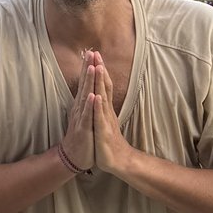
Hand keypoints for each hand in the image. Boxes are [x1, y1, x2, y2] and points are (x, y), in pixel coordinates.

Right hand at [59, 58, 94, 172]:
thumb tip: (88, 88)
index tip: (92, 52)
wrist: (74, 156)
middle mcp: (80, 108)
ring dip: (88, 82)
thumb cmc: (82, 135)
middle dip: (88, 68)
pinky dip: (89, 105)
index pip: (86, 82)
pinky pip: (87, 115)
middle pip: (84, 85)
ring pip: (85, 96)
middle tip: (90, 52)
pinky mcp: (83, 128)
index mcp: (82, 104)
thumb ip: (86, 101)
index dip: (89, 68)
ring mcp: (81, 117)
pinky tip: (92, 96)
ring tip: (91, 67)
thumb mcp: (86, 115)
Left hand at [87, 52, 134, 177]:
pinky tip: (96, 96)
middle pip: (104, 86)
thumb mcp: (103, 120)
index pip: (103, 85)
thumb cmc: (108, 140)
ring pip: (103, 98)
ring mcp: (106, 120)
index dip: (99, 69)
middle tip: (96, 52)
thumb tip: (100, 92)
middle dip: (100, 69)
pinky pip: (100, 117)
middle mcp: (107, 111)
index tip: (94, 53)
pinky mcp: (103, 131)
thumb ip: (102, 106)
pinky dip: (97, 106)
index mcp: (105, 108)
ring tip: (98, 67)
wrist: (118, 161)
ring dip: (101, 82)